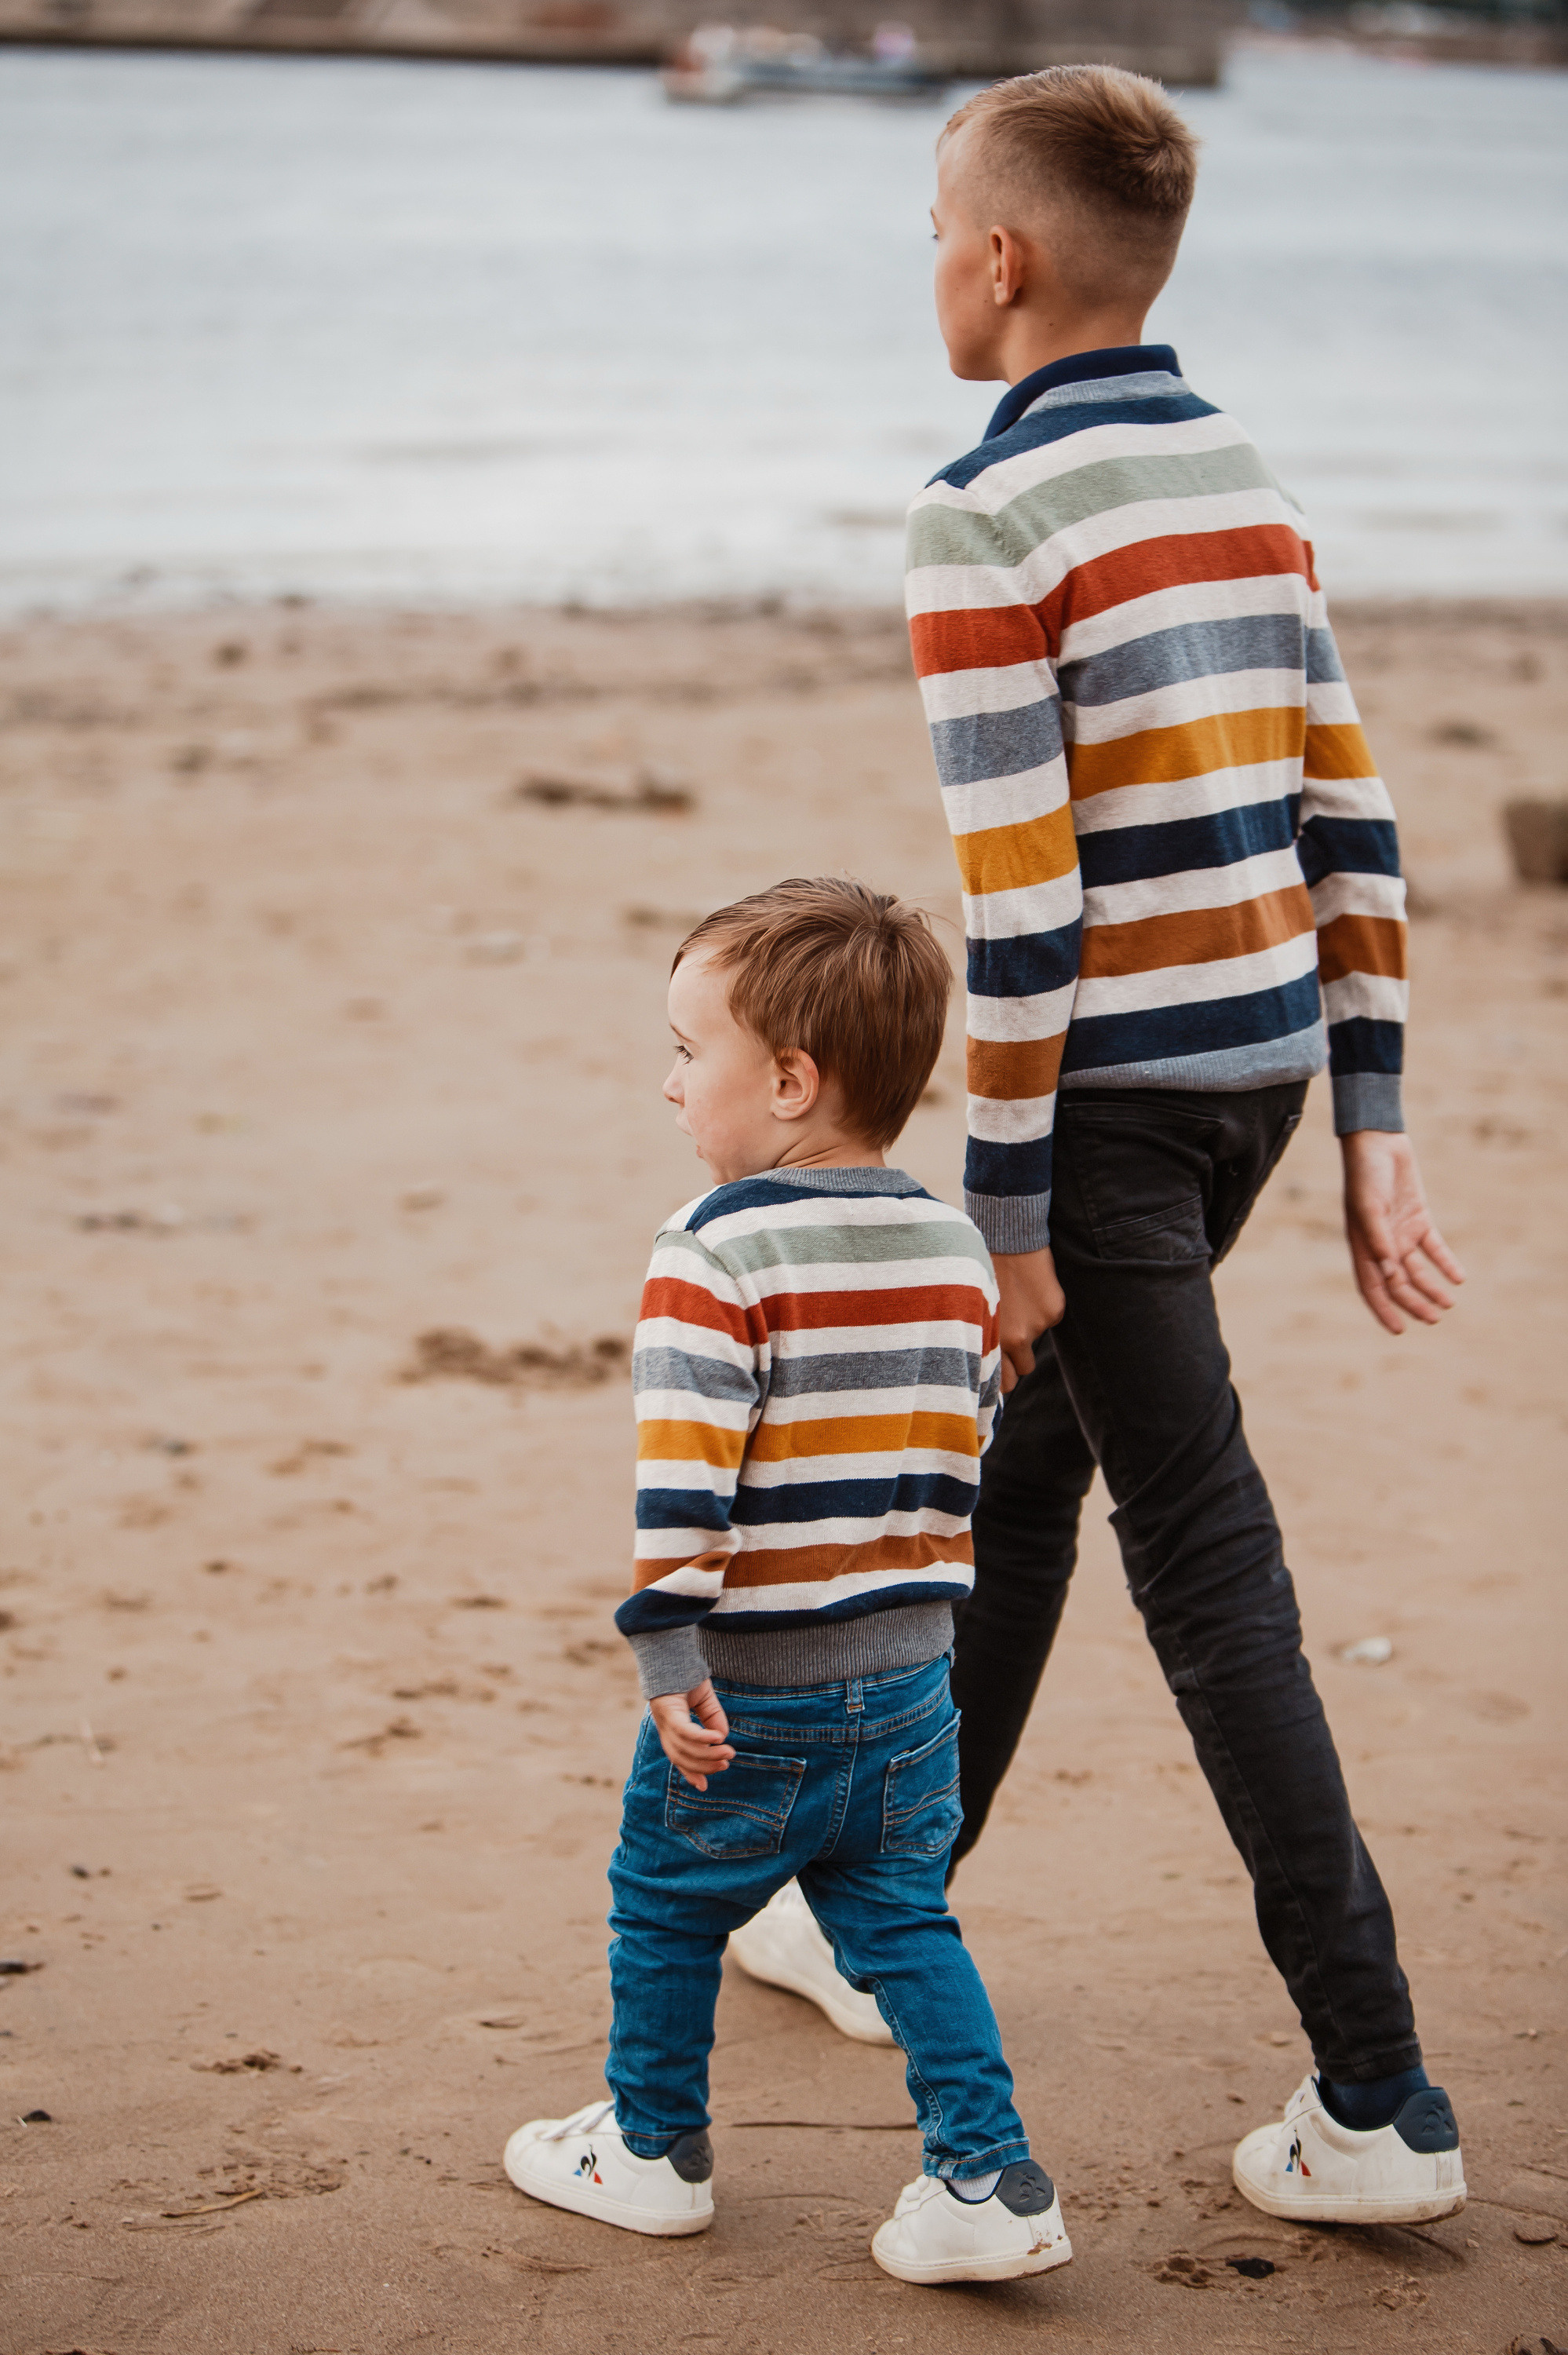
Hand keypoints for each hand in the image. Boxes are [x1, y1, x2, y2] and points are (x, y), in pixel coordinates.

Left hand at [648, 1679, 734, 1791]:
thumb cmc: (685, 1674)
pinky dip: (701, 1738)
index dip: (690, 1772)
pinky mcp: (668, 1710)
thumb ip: (713, 1718)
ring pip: (685, 1747)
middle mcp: (665, 1727)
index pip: (678, 1756)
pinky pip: (685, 1731)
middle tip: (725, 1764)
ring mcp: (664, 1720)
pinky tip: (717, 1738)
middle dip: (703, 1765)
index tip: (703, 1787)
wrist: (671, 1652)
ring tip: (727, 1754)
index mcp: (671, 1727)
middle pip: (681, 1756)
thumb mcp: (704, 1700)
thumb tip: (722, 1737)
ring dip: (707, 1754)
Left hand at [992, 1247, 1065, 1394]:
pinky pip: (1049, 1321)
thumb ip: (983, 1335)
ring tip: (1017, 1305)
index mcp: (987, 1340)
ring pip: (1034, 1344)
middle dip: (1017, 1364)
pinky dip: (1042, 1310)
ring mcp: (1035, 1327)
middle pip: (1022, 1372)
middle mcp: (1012, 1339)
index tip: (1000, 1375)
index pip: (1001, 1382)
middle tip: (1011, 1345)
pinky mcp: (1053, 1313)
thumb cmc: (981, 1269)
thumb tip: (989, 1356)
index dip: (1001, 1380)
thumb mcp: (973, 1309)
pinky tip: (1030, 1288)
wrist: (1007, 1239)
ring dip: (1029, 1333)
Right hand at [1341, 1130, 1463, 1334]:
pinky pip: (1433, 1247)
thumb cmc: (1366, 1173)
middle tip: (1434, 1320)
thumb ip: (1379, 1240)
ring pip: (1417, 1269)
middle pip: (1398, 1282)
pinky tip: (1458, 1277)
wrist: (1378, 1141)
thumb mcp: (1370, 1207)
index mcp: (1363, 1245)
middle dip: (1414, 1303)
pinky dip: (1445, 1262)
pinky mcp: (1418, 1217)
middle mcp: (1381, 1243)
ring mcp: (1400, 1231)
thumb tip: (1390, 1275)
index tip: (1400, 1330)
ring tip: (1449, 1304)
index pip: (1372, 1286)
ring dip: (1431, 1287)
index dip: (1384, 1310)